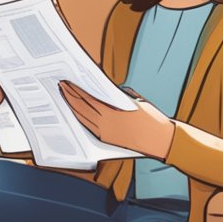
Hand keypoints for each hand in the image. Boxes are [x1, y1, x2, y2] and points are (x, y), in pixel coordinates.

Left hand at [59, 80, 175, 158]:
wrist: (161, 141)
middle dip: (69, 95)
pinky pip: (87, 125)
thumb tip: (104, 88)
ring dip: (71, 105)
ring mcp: (104, 132)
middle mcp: (105, 123)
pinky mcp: (106, 139)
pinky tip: (75, 110)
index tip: (68, 81)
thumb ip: (118, 95)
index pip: (87, 97)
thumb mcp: (135, 101)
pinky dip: (79, 116)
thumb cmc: (152, 119)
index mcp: (112, 111)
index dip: (75, 89)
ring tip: (65, 95)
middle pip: (80, 106)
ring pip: (81, 116)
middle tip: (61, 85)